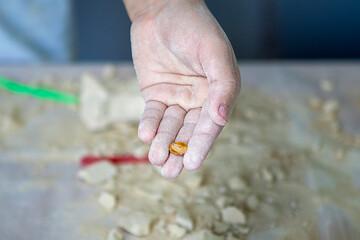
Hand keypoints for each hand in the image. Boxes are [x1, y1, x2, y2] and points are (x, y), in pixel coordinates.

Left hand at [129, 0, 240, 178]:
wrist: (163, 11)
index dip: (201, 145)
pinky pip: (153, 114)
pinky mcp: (156, 93)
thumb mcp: (214, 53)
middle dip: (179, 151)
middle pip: (188, 132)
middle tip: (170, 172)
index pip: (210, 125)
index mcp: (217, 94)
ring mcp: (176, 98)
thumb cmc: (195, 29)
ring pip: (170, 127)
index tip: (190, 163)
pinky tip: (145, 135)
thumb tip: (221, 118)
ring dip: (162, 143)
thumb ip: (223, 85)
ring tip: (155, 158)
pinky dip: (149, 124)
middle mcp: (198, 100)